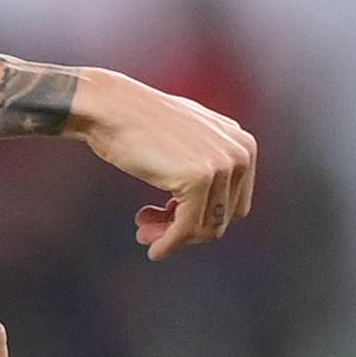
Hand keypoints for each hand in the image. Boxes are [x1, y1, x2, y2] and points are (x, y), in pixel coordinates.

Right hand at [71, 70, 258, 259]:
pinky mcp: (198, 180)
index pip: (234, 202)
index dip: (201, 217)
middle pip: (224, 217)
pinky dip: (170, 244)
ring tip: (145, 232)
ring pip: (207, 228)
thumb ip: (207, 161)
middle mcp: (241, 153)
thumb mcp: (187, 139)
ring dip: (174, 237)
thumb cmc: (140, 123)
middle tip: (151, 229)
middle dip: (188, 229)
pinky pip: (186, 228)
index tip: (168, 216)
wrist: (112, 107)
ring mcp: (223, 166)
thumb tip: (207, 205)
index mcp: (243, 144)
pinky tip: (154, 250)